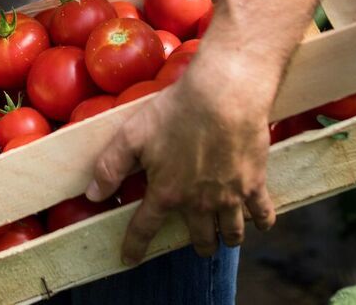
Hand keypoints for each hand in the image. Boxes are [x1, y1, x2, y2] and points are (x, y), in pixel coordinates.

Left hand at [86, 50, 276, 262]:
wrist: (224, 95)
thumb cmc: (176, 111)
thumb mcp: (132, 135)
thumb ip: (110, 167)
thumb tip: (93, 194)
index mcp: (167, 192)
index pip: (145, 227)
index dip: (135, 245)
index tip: (129, 259)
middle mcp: (199, 202)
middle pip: (200, 238)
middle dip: (198, 245)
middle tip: (199, 244)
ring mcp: (230, 196)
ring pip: (231, 232)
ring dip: (227, 238)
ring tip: (225, 236)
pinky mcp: (255, 183)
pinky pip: (262, 213)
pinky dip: (262, 221)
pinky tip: (260, 222)